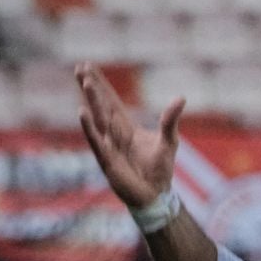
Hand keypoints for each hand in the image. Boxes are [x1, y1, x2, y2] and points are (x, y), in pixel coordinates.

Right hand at [75, 62, 182, 211]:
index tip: (88, 66)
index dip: (100, 84)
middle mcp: (113, 133)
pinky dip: (89, 128)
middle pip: (100, 105)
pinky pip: (97, 141)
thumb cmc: (159, 169)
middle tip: (79, 67)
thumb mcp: (169, 140)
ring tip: (85, 82)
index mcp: (126, 126)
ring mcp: (108, 145)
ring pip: (98, 118)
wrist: (156, 194)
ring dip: (92, 100)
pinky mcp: (107, 160)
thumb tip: (181, 97)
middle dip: (91, 87)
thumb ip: (170, 119)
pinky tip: (82, 113)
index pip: (111, 100)